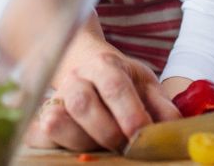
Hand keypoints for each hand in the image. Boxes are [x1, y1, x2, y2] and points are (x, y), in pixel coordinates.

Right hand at [24, 42, 179, 150]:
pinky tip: (78, 148)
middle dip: (106, 132)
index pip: (115, 87)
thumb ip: (161, 106)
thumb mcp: (146, 85)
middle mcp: (76, 78)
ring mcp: (56, 97)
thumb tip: (174, 127)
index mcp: (105, 65)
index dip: (129, 114)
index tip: (141, 135)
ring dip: (82, 142)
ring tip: (102, 148)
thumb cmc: (121, 80)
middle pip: (82, 104)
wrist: (86, 65)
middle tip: (124, 148)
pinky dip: (56, 144)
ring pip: (57, 121)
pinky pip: (39, 134)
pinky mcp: (42, 115)